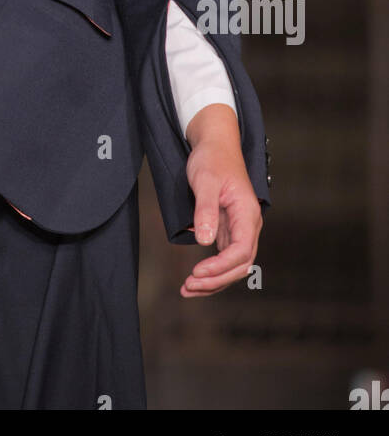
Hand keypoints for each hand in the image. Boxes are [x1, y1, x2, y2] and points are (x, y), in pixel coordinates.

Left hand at [180, 103, 262, 297]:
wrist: (215, 145)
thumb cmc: (213, 159)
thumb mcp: (206, 181)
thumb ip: (206, 209)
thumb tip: (205, 241)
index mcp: (247, 214)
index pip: (241, 252)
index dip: (221, 266)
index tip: (198, 271)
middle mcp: (247, 226)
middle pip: (239, 265)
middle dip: (215, 280)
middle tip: (189, 286)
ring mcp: (238, 230)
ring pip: (232, 267)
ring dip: (213, 281)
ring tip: (187, 290)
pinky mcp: (227, 231)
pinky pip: (223, 259)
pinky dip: (211, 272)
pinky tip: (194, 280)